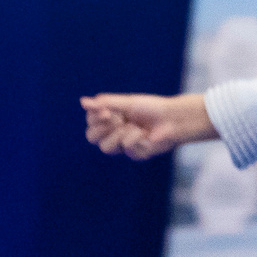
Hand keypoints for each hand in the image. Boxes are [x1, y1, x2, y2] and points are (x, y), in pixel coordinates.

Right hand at [82, 93, 212, 158]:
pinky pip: (126, 148)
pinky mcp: (136, 154)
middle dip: (101, 128)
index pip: (90, 123)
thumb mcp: (127, 103)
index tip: (105, 111)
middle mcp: (114, 133)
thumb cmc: (151, 108)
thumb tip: (82, 102)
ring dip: (118, 134)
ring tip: (132, 126)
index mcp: (110, 119)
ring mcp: (124, 145)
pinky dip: (135, 138)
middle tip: (115, 119)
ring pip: (106, 148)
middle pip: (91, 138)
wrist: (173, 118)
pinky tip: (145, 134)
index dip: (94, 118)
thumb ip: (105, 103)